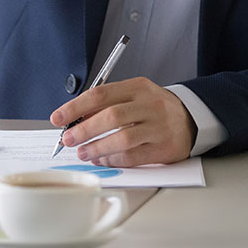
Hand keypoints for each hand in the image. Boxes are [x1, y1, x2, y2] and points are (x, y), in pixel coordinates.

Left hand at [50, 77, 195, 166]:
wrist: (190, 118)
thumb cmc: (152, 106)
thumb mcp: (132, 95)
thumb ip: (106, 103)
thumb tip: (75, 118)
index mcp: (137, 87)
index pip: (100, 94)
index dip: (75, 106)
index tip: (57, 117)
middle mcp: (149, 105)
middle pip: (110, 116)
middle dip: (84, 129)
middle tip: (67, 138)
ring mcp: (158, 127)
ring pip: (122, 139)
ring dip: (97, 148)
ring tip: (82, 152)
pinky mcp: (164, 148)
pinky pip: (133, 156)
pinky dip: (113, 160)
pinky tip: (102, 160)